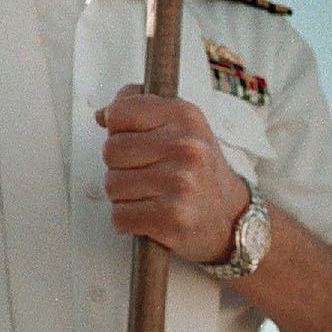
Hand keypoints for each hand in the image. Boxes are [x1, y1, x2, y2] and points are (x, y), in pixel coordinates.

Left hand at [95, 83, 251, 263]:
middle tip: (145, 174)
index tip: (131, 139)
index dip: (117, 129)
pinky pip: (119, 216)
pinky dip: (127, 221)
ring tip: (150, 195)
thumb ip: (141, 110)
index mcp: (185, 117)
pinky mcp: (172, 217)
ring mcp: (180, 182)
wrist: (230, 218)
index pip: (120, 112)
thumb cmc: (198, 170)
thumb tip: (102, 115)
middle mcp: (186, 147)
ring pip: (112, 185)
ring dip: (123, 196)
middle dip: (120, 166)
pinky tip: (148, 216)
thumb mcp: (182, 126)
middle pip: (111, 150)